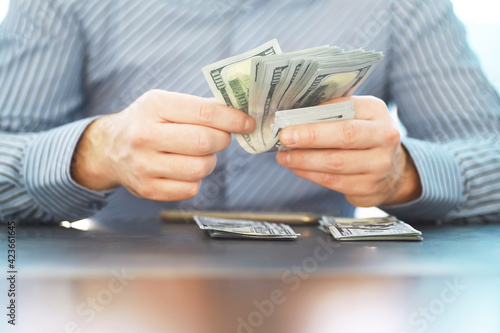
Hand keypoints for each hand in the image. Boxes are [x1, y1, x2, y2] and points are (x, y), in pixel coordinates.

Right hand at [71, 90, 253, 200]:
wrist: (109, 149)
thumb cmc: (146, 122)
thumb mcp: (165, 103)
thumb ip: (200, 107)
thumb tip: (239, 113)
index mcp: (153, 106)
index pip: (205, 112)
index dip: (233, 119)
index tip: (247, 123)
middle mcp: (145, 135)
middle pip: (205, 142)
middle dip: (222, 140)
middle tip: (219, 138)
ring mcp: (144, 165)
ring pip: (200, 168)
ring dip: (209, 161)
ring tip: (200, 154)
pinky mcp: (147, 189)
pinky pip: (190, 189)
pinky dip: (196, 180)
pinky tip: (185, 169)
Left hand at [276, 96, 421, 206]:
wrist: (392, 172)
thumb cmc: (364, 138)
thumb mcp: (356, 116)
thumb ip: (332, 112)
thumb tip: (294, 115)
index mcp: (377, 111)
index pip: (346, 108)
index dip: (317, 114)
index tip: (291, 119)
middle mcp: (384, 137)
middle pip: (344, 135)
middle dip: (310, 137)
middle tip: (284, 138)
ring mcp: (379, 164)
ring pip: (335, 162)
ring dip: (304, 159)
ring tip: (284, 156)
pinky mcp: (368, 187)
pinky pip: (333, 181)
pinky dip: (310, 174)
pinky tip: (296, 168)